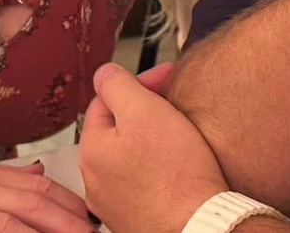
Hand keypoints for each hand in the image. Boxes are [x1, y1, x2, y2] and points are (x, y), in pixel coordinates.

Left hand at [80, 62, 227, 232]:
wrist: (197, 226)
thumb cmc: (175, 176)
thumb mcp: (145, 111)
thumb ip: (118, 86)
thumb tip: (103, 73)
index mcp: (92, 151)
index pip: (106, 99)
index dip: (139, 82)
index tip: (165, 78)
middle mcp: (96, 181)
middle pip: (118, 128)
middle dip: (146, 110)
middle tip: (175, 105)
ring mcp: (115, 202)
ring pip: (131, 154)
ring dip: (153, 139)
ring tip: (180, 135)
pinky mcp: (137, 216)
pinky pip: (144, 180)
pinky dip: (159, 167)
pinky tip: (179, 166)